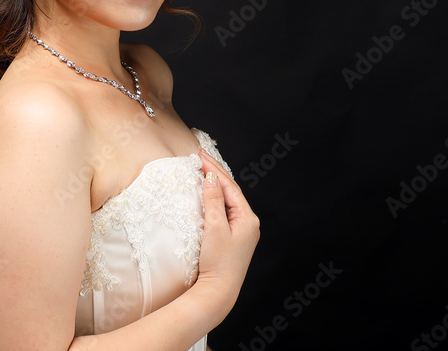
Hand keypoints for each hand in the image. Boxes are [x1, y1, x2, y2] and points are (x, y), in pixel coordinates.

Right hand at [194, 149, 259, 319]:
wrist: (219, 291)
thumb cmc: (218, 262)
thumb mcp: (214, 227)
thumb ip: (214, 200)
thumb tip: (211, 177)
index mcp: (248, 217)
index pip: (230, 186)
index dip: (214, 169)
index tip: (199, 156)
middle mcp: (248, 222)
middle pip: (231, 191)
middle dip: (215, 173)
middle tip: (199, 157)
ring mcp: (242, 230)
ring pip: (228, 200)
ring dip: (215, 184)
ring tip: (203, 169)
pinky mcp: (233, 237)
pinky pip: (225, 210)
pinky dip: (215, 199)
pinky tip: (207, 194)